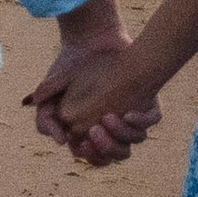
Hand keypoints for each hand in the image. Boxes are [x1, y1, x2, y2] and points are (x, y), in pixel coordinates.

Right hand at [26, 43, 161, 167]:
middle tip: (95, 132)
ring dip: (123, 134)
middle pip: (116, 153)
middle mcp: (115, 126)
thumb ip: (46, 118)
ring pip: (134, 139)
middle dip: (107, 149)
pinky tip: (130, 112)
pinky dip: (142, 120)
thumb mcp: (53, 93)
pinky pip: (150, 119)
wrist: (95, 40)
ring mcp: (131, 115)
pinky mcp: (147, 101)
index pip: (95, 156)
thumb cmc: (72, 66)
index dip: (90, 155)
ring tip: (108, 117)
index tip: (82, 145)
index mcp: (92, 129)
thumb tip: (61, 142)